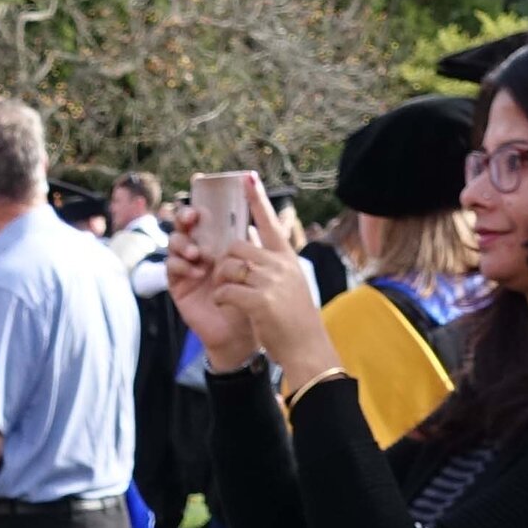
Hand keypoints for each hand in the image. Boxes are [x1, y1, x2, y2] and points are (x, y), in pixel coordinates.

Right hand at [163, 219, 265, 370]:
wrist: (242, 333)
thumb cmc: (251, 299)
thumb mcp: (254, 267)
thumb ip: (249, 244)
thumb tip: (252, 213)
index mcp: (218, 243)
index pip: (204, 218)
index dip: (199, 208)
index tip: (204, 205)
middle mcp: (200, 251)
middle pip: (184, 225)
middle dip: (184, 218)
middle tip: (192, 219)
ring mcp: (187, 267)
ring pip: (174, 243)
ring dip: (183, 243)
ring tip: (197, 254)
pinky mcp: (178, 285)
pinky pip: (171, 268)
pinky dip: (181, 265)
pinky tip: (196, 273)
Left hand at [215, 196, 338, 376]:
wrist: (307, 350)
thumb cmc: (295, 321)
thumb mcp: (289, 284)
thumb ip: (273, 263)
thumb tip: (253, 237)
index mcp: (288, 259)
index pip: (271, 223)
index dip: (257, 199)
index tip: (247, 177)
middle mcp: (281, 266)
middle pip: (239, 246)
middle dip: (226, 261)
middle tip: (226, 278)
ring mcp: (271, 282)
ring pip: (229, 267)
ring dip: (222, 281)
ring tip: (229, 296)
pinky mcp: (260, 301)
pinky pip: (225, 290)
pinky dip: (221, 299)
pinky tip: (227, 307)